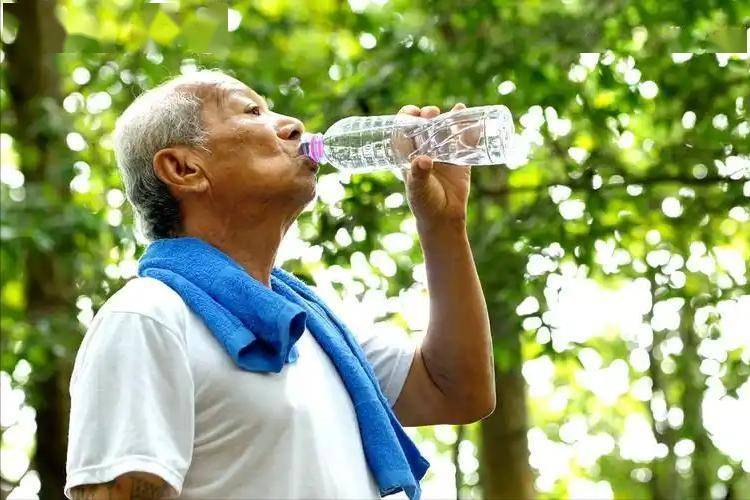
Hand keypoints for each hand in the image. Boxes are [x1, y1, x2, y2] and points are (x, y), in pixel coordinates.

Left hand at [397, 103, 470, 229]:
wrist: (444, 219)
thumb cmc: (424, 204)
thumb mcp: (418, 189)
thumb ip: (419, 174)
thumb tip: (423, 160)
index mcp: (409, 155)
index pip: (404, 130)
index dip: (406, 117)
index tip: (413, 111)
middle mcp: (425, 151)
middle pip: (425, 125)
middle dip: (428, 115)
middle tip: (432, 113)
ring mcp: (443, 154)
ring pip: (446, 130)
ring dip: (450, 118)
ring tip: (458, 110)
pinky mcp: (460, 160)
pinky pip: (466, 143)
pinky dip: (471, 131)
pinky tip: (476, 121)